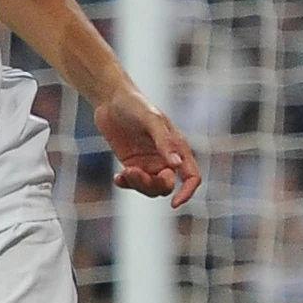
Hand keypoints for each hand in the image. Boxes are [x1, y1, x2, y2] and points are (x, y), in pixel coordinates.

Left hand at [95, 88, 200, 207]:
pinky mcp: (132, 163)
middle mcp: (166, 157)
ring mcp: (148, 162)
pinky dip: (126, 184)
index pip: (191, 176)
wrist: (110, 98)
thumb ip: (164, 141)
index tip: (175, 204)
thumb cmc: (135, 104)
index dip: (187, 192)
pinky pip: (133, 183)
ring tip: (124, 173)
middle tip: (132, 172)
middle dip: (151, 185)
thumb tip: (177, 165)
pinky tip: (118, 177)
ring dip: (137, 184)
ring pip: (149, 187)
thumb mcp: (151, 119)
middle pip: (166, 186)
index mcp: (178, 146)